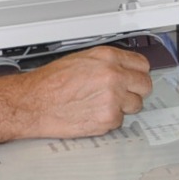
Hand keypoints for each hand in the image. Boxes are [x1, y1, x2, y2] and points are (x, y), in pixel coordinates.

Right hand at [15, 46, 153, 137]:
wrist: (33, 103)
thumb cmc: (50, 83)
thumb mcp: (80, 60)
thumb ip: (106, 63)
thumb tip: (124, 68)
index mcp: (107, 58)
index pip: (142, 64)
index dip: (138, 73)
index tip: (135, 78)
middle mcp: (114, 76)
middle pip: (145, 85)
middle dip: (135, 91)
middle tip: (124, 94)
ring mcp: (113, 98)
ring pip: (136, 105)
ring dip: (123, 107)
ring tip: (102, 105)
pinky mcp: (108, 119)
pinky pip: (120, 121)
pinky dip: (109, 121)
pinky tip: (93, 114)